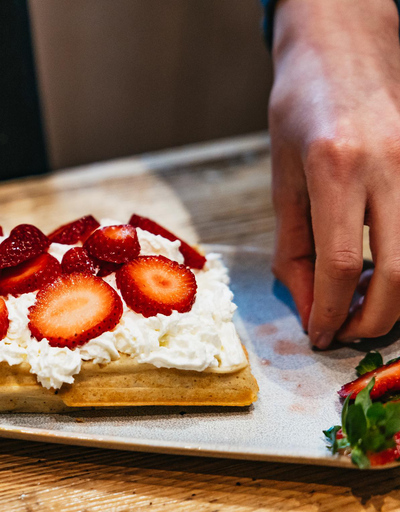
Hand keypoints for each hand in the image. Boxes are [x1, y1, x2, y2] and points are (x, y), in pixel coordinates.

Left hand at [269, 0, 399, 347]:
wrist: (342, 48)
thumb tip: (308, 305)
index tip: (319, 334)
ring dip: (397, 299)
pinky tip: (383, 272)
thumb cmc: (300, 109)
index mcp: (336, 167)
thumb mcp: (283, 178)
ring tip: (364, 309)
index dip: (331, 311)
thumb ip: (293, 246)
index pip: (342, 264)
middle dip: (373, 318)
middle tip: (347, 333)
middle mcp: (389, 166)